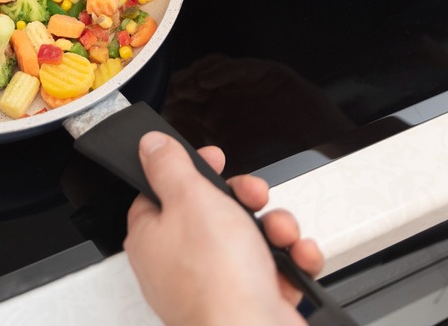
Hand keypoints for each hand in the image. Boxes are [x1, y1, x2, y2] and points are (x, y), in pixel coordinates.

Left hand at [124, 132, 324, 325]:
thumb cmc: (216, 279)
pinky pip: (274, 269)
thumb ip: (171, 167)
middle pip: (213, 212)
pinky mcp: (251, 302)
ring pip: (250, 238)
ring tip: (281, 235)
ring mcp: (217, 285)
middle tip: (254, 197)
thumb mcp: (191, 200)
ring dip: (275, 228)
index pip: (162, 192)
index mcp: (153, 238)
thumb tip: (151, 146)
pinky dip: (291, 260)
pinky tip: (296, 258)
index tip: (214, 160)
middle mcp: (180, 265)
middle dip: (245, 199)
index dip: (190, 171)